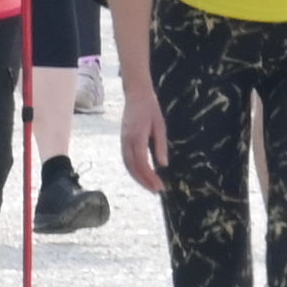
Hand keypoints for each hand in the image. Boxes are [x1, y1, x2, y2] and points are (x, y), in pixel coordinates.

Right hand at [120, 75, 171, 193]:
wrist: (136, 95)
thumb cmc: (150, 109)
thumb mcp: (160, 126)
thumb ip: (161, 145)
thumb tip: (163, 164)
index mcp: (137, 137)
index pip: (142, 163)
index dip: (150, 176)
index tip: (160, 186)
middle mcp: (127, 141)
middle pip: (133, 168)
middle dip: (144, 181)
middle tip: (156, 190)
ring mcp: (123, 141)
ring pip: (128, 165)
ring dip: (138, 178)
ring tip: (150, 187)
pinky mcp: (123, 141)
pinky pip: (126, 160)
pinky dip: (133, 170)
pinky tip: (142, 175)